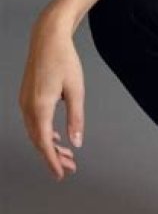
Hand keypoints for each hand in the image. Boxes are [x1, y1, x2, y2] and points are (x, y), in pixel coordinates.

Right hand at [18, 17, 84, 180]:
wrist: (48, 39)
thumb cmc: (64, 61)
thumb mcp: (76, 91)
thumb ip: (76, 119)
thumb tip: (76, 143)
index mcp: (39, 107)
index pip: (45, 143)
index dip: (52, 161)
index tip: (61, 174)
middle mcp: (28, 107)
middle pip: (39, 141)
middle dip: (53, 157)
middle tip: (70, 168)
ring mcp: (24, 102)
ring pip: (35, 132)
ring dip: (49, 146)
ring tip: (67, 156)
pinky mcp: (26, 97)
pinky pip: (33, 123)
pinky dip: (44, 134)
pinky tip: (57, 138)